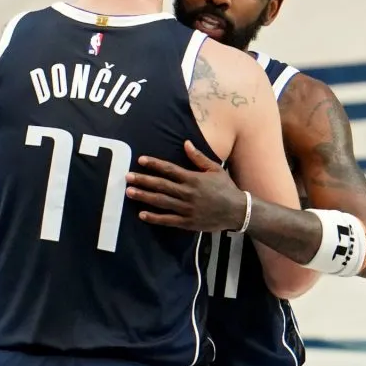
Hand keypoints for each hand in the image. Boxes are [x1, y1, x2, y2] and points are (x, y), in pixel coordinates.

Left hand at [125, 140, 246, 232]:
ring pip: (161, 202)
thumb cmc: (226, 188)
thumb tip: (185, 143)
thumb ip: (198, 157)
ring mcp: (186, 208)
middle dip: (143, 180)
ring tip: (129, 192)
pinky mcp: (187, 222)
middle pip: (160, 185)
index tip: (140, 160)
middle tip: (127, 177)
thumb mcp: (215, 169)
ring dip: (144, 196)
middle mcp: (187, 193)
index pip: (169, 169)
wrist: (238, 211)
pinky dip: (154, 217)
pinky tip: (142, 214)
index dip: (154, 164)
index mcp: (193, 178)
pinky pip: (167, 220)